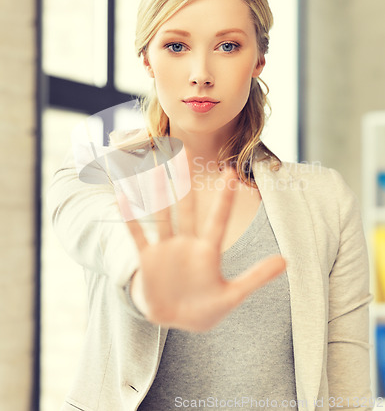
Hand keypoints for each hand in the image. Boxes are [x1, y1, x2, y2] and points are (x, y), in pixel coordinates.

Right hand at [118, 167, 285, 331]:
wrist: (175, 320)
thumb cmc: (205, 309)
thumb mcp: (233, 296)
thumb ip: (256, 277)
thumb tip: (287, 261)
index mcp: (208, 250)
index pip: (218, 218)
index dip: (225, 196)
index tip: (231, 171)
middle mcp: (187, 243)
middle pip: (186, 207)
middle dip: (184, 180)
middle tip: (183, 151)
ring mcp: (166, 249)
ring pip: (161, 214)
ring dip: (156, 191)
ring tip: (152, 166)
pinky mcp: (147, 259)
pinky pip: (138, 235)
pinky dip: (131, 218)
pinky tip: (124, 197)